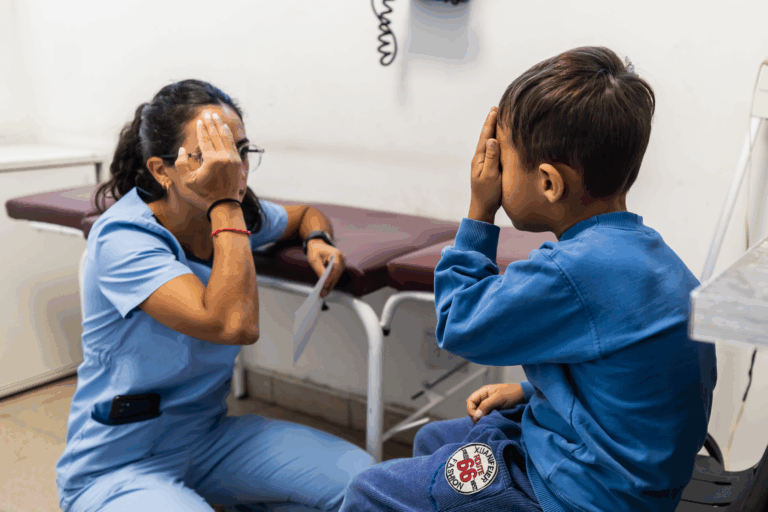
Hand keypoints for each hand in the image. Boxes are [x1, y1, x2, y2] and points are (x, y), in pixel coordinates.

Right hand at [179, 111, 241, 206]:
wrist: (224, 202)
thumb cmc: (204, 192)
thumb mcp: (188, 180)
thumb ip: (182, 164)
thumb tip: (183, 150)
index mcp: (211, 160)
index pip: (205, 140)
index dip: (201, 130)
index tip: (199, 121)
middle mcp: (224, 156)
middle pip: (216, 135)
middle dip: (211, 123)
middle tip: (208, 113)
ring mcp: (232, 158)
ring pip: (225, 138)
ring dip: (220, 126)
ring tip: (216, 116)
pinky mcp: (238, 161)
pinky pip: (232, 144)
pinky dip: (228, 135)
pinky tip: (225, 128)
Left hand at [306, 240, 345, 298]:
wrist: (317, 245)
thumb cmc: (315, 251)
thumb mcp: (314, 259)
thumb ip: (319, 269)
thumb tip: (323, 280)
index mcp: (336, 254)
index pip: (335, 267)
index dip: (330, 276)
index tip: (325, 284)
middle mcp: (341, 259)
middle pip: (337, 274)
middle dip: (330, 284)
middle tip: (322, 293)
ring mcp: (341, 263)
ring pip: (336, 277)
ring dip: (330, 285)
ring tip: (323, 294)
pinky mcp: (339, 268)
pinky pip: (335, 276)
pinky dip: (330, 283)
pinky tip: (325, 290)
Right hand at [466, 383, 524, 422]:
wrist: (524, 396)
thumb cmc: (512, 394)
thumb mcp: (498, 398)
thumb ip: (486, 405)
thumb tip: (476, 416)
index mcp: (483, 392)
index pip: (470, 401)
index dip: (471, 410)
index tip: (477, 418)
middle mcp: (484, 398)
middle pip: (473, 408)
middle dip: (475, 416)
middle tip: (482, 422)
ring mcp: (489, 405)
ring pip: (479, 413)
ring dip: (481, 419)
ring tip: (487, 422)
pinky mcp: (494, 411)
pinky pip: (486, 416)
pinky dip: (486, 420)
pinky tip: (490, 422)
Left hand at [469, 107, 501, 223]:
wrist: (482, 209)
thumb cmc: (487, 194)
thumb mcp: (490, 176)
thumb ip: (491, 158)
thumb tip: (491, 139)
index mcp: (479, 158)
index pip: (485, 136)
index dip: (490, 123)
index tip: (495, 109)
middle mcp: (480, 158)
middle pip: (486, 136)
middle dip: (491, 123)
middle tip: (496, 108)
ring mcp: (483, 163)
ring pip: (489, 142)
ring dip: (493, 130)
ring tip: (498, 119)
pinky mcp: (488, 168)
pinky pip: (492, 150)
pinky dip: (496, 141)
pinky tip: (500, 140)